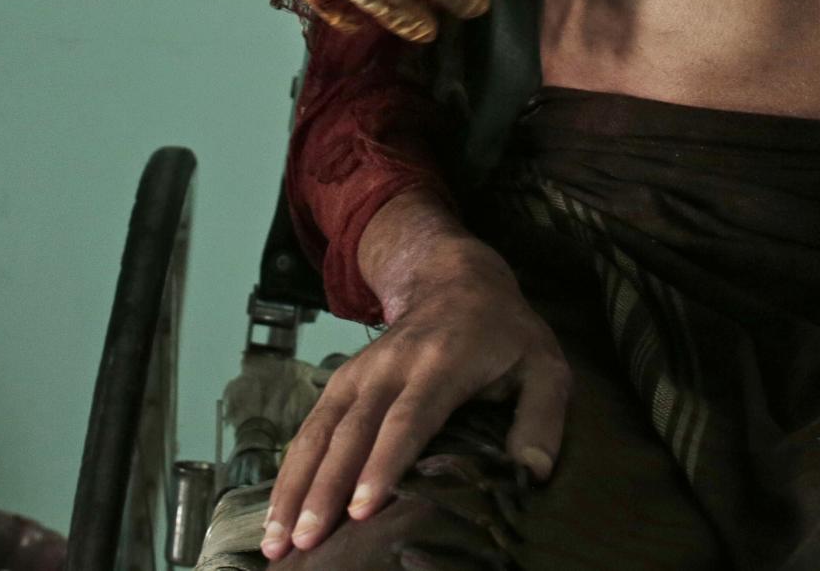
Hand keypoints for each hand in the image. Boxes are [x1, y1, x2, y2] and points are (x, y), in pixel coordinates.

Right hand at [263, 237, 569, 559]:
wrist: (455, 278)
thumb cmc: (506, 334)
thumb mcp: (544, 365)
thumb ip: (543, 418)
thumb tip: (533, 472)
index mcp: (441, 363)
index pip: (408, 419)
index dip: (383, 465)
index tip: (362, 511)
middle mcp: (390, 367)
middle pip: (351, 432)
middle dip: (324, 489)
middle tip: (302, 541)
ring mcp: (359, 373)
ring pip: (318, 432)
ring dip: (293, 486)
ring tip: (275, 541)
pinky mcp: (341, 382)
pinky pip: (309, 429)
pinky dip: (289, 472)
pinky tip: (275, 514)